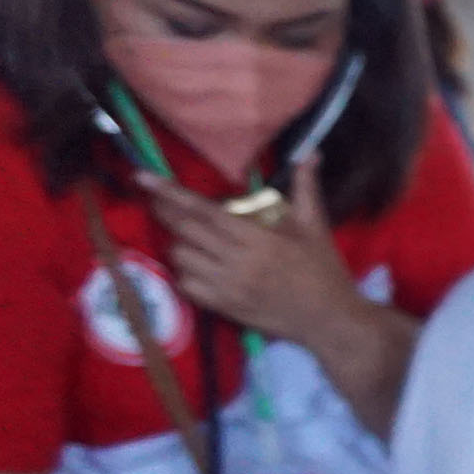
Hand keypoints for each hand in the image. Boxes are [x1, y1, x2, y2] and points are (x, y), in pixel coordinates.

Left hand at [140, 162, 371, 345]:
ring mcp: (228, 286)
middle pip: (184, 230)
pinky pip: (186, 285)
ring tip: (192, 239)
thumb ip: (305, 188)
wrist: (331, 320)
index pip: (202, 210)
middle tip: (160, 203)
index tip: (142, 177)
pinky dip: (185, 272)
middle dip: (166, 213)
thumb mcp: (316, 227)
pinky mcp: (225, 306)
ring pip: (181, 257)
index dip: (169, 192)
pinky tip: (198, 267)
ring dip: (180, 244)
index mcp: (256, 237)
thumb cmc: (323, 270)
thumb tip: (310, 153)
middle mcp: (237, 261)